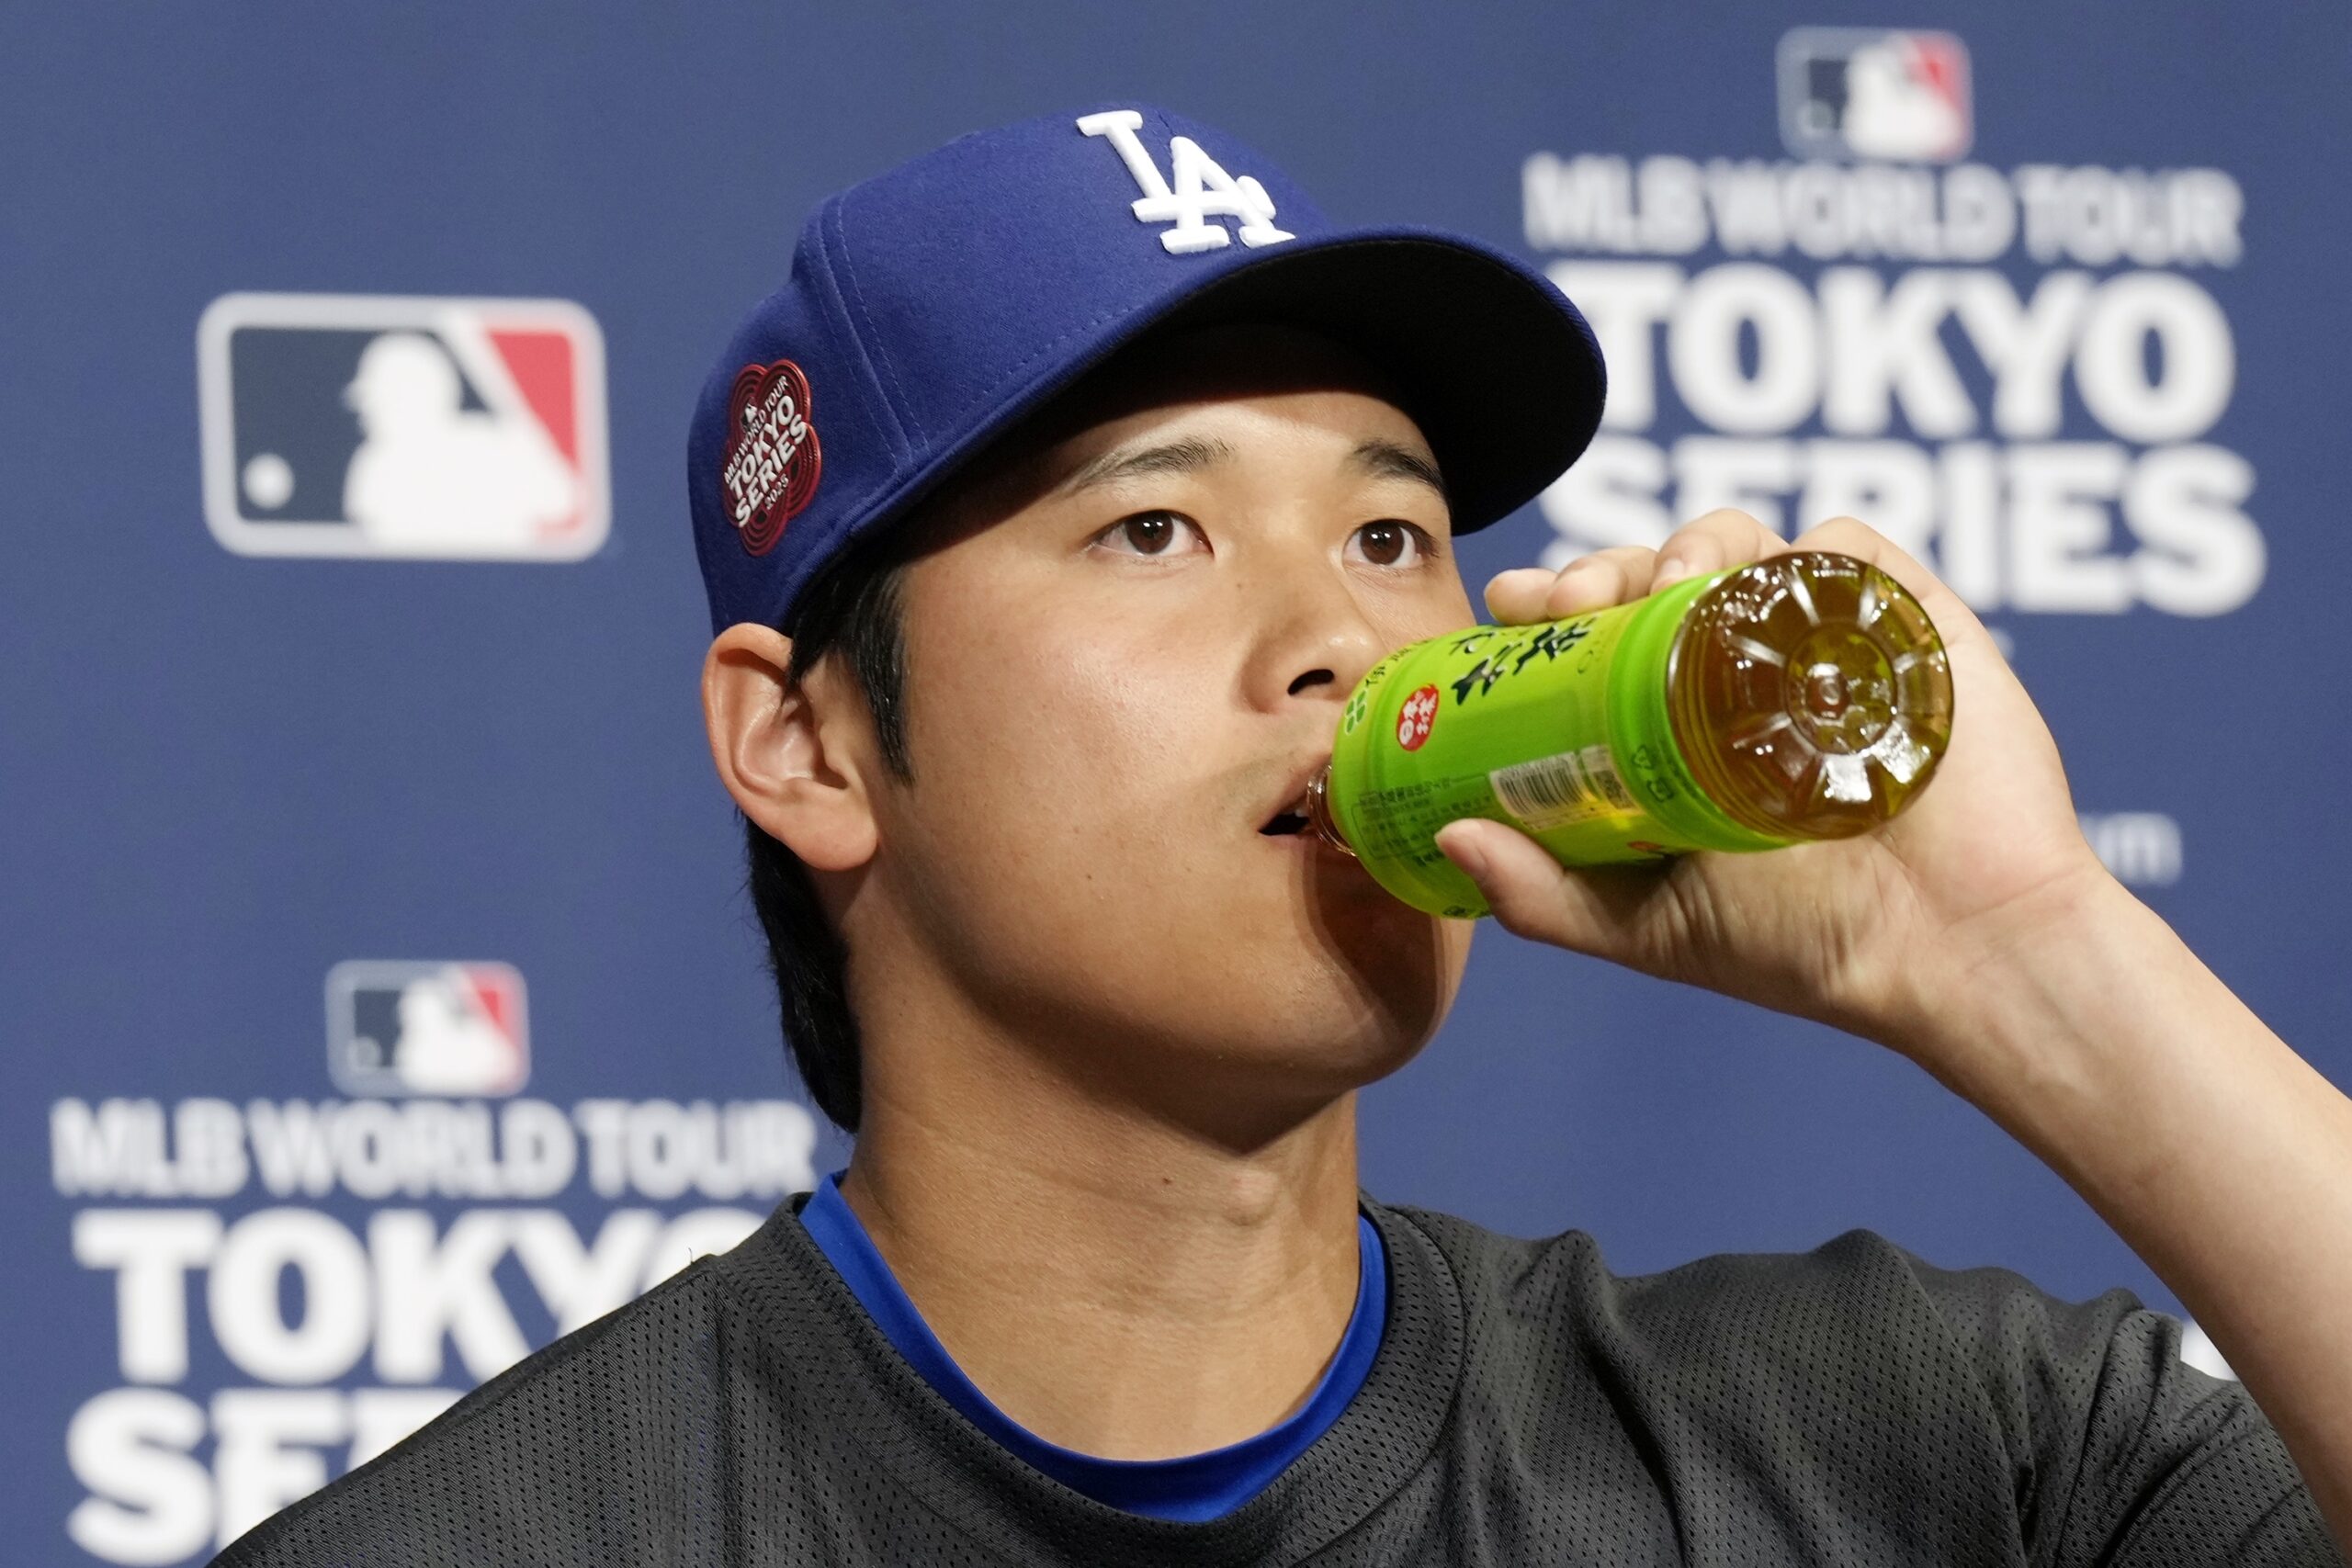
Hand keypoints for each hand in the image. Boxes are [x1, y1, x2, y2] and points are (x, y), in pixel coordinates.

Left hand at [1435, 511, 2117, 1058]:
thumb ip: (1548, 896)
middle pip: (1652, 575)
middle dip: (1603, 564)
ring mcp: (1826, 644)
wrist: (1955, 947)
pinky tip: (1769, 583)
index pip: (1593, 638)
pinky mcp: (1908, 622)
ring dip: (1690, 540)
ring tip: (1668, 583)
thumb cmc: (1805, 946)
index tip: (1512, 606)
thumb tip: (1451, 840)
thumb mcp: (1651, 928)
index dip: (1546, 609)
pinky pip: (1846, 546)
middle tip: (1577, 595)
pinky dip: (1803, 545)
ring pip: (1739, 542)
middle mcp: (1744, 678)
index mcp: (1676, 731)